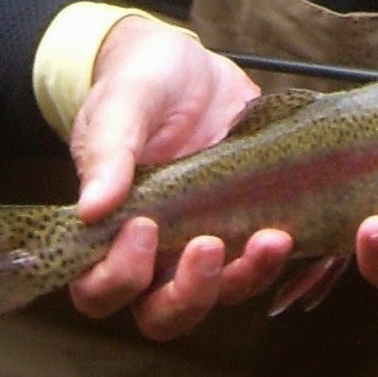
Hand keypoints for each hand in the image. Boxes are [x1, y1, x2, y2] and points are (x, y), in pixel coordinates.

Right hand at [67, 16, 292, 337]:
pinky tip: (285, 231)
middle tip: (208, 246)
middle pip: (162, 313)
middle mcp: (154, 252)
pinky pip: (258, 261)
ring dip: (243, 277)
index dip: (118, 277)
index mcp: (109, 232)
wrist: (186, 63)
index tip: (144, 228)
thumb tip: (91, 209)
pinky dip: (273, 256)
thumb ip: (107, 152)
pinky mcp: (245, 223)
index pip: (98, 290)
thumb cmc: (139, 84)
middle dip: (188, 294)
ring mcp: (202, 240)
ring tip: (268, 239)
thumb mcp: (121, 105)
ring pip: (218, 294)